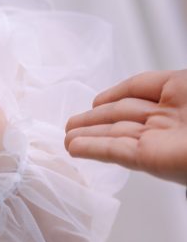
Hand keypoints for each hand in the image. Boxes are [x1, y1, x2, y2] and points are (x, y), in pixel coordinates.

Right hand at [65, 70, 186, 183]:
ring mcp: (157, 140)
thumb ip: (150, 84)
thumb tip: (125, 90)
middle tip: (71, 125)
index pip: (138, 90)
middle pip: (121, 115)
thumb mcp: (182, 81)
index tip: (96, 101)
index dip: (114, 95)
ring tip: (67, 139)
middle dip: (94, 120)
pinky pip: (117, 151)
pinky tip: (76, 147)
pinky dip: (94, 148)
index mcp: (179, 97)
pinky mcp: (151, 160)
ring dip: (89, 136)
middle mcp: (165, 119)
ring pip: (115, 135)